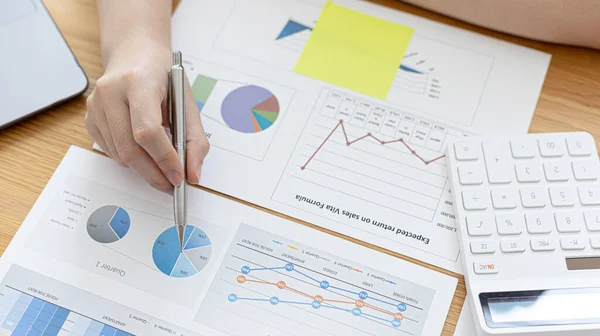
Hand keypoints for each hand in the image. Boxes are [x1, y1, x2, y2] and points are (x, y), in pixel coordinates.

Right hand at [85, 36, 208, 193]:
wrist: (133, 53)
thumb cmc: (162, 76)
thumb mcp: (186, 100)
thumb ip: (195, 139)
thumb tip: (192, 174)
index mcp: (138, 82)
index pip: (147, 130)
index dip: (164, 158)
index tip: (179, 177)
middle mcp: (110, 92)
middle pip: (130, 148)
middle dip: (154, 173)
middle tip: (172, 185)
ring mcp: (95, 105)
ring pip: (120, 155)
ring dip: (144, 169)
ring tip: (163, 168)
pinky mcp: (90, 118)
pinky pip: (111, 151)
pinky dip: (131, 160)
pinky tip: (144, 150)